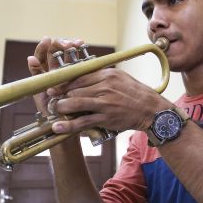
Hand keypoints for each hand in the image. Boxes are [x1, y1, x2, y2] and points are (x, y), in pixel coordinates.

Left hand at [27, 37, 168, 134]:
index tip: (53, 86)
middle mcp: (105, 87)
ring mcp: (105, 103)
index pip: (79, 76)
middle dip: (60, 96)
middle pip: (74, 89)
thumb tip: (82, 75)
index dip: (63, 82)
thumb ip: (101, 75)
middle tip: (51, 100)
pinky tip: (58, 127)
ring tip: (55, 110)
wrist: (151, 110)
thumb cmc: (134, 93)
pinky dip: (68, 125)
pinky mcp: (106, 118)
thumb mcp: (120, 77)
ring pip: (75, 104)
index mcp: (107, 74)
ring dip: (61, 108)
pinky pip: (83, 122)